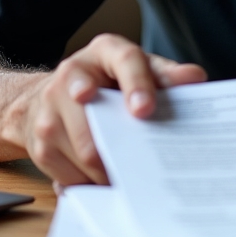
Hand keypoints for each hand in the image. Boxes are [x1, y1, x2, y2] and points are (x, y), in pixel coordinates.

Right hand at [0, 33, 206, 183]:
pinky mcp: (39, 143)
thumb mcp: (140, 69)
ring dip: (110, 172)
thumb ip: (167, 75)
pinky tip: (105, 180)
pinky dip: (92, 185)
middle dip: (122, 148)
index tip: (146, 110)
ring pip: (85, 154)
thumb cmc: (109, 82)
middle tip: (147, 167)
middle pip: (97, 120)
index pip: (125, 61)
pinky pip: (70, 177)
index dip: (137, 85)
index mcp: (104, 51)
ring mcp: (50, 109)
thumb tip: (196, 79)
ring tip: (131, 177)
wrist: (54, 95)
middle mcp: (72, 74)